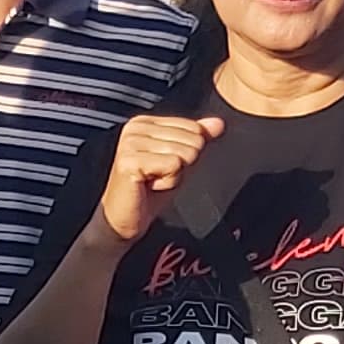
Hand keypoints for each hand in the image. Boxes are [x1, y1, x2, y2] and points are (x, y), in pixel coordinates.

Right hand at [98, 114, 219, 242]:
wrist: (123, 220)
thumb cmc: (149, 192)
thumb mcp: (179, 162)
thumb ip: (197, 139)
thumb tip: (219, 123)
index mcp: (145, 122)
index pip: (193, 128)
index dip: (187, 154)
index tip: (163, 167)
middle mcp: (135, 127)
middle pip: (191, 140)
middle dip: (181, 166)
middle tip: (158, 177)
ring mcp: (130, 143)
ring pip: (183, 154)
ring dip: (174, 176)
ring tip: (153, 181)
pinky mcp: (130, 160)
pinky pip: (173, 166)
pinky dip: (168, 182)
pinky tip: (149, 186)